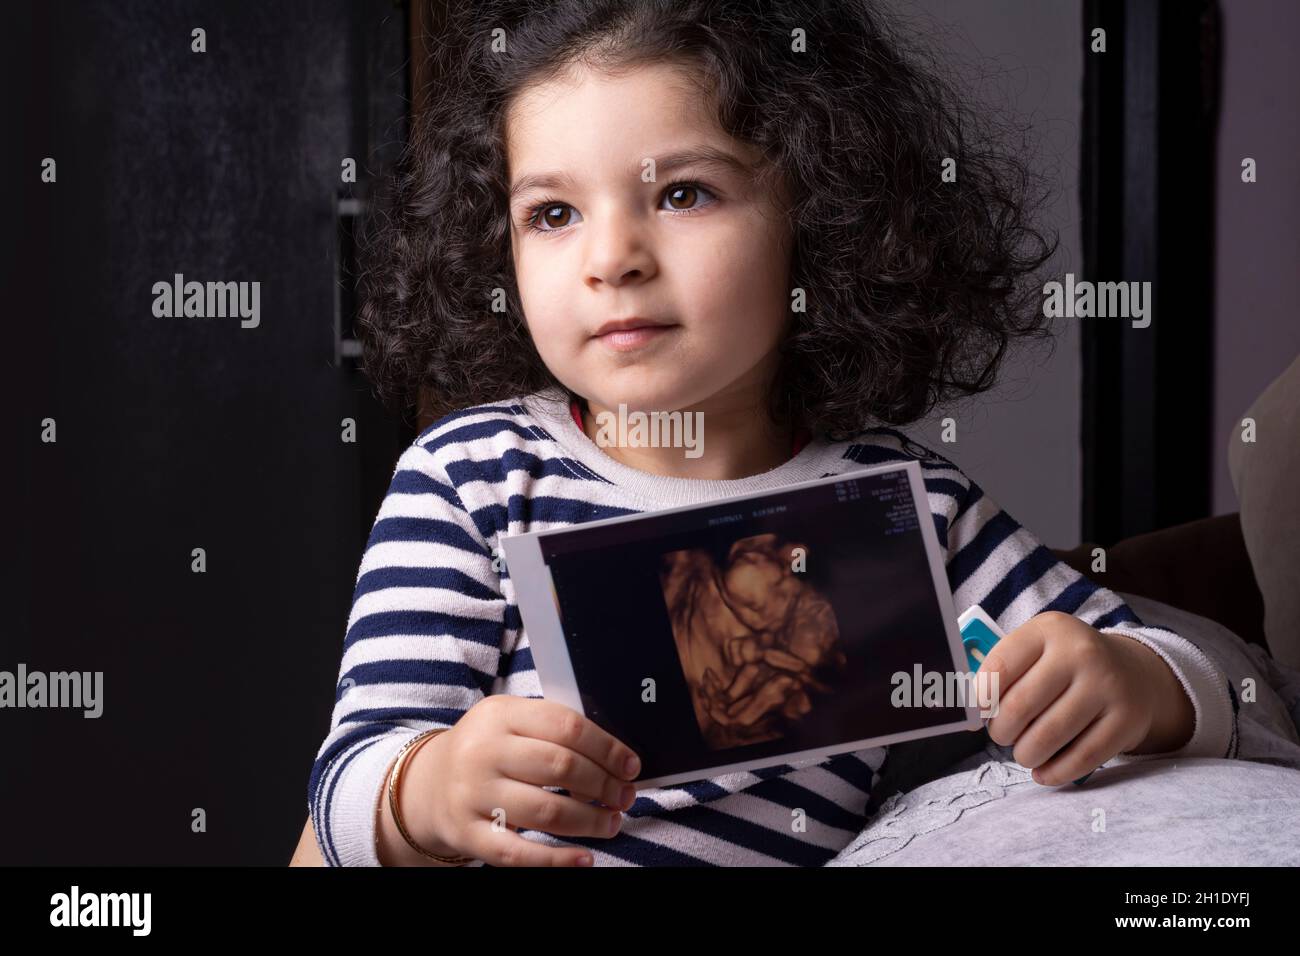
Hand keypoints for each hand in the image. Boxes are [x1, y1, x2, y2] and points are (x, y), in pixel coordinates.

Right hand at [406, 696, 641, 865]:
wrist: (427, 784)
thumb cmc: (487, 749)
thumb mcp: (510, 721)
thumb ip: (553, 729)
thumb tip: (615, 756)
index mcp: (499, 715)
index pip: (566, 726)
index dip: (607, 748)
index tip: (630, 766)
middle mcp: (482, 752)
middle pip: (560, 767)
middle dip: (603, 785)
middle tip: (625, 796)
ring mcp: (472, 795)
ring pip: (546, 812)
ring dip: (590, 821)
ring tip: (611, 822)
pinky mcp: (467, 834)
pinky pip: (519, 853)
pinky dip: (557, 860)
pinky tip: (584, 858)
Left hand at [981, 611, 1192, 785]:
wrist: (1134, 673)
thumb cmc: (1066, 666)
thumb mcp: (1037, 650)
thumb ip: (1001, 672)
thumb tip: (965, 714)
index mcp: (1049, 630)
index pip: (999, 667)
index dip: (980, 698)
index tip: (977, 713)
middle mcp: (1081, 653)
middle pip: (1020, 706)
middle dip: (1001, 730)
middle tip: (1002, 735)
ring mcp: (1107, 686)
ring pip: (1048, 736)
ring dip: (1025, 754)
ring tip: (1024, 752)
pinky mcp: (1126, 720)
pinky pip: (1081, 758)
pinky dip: (1054, 772)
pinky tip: (1044, 772)